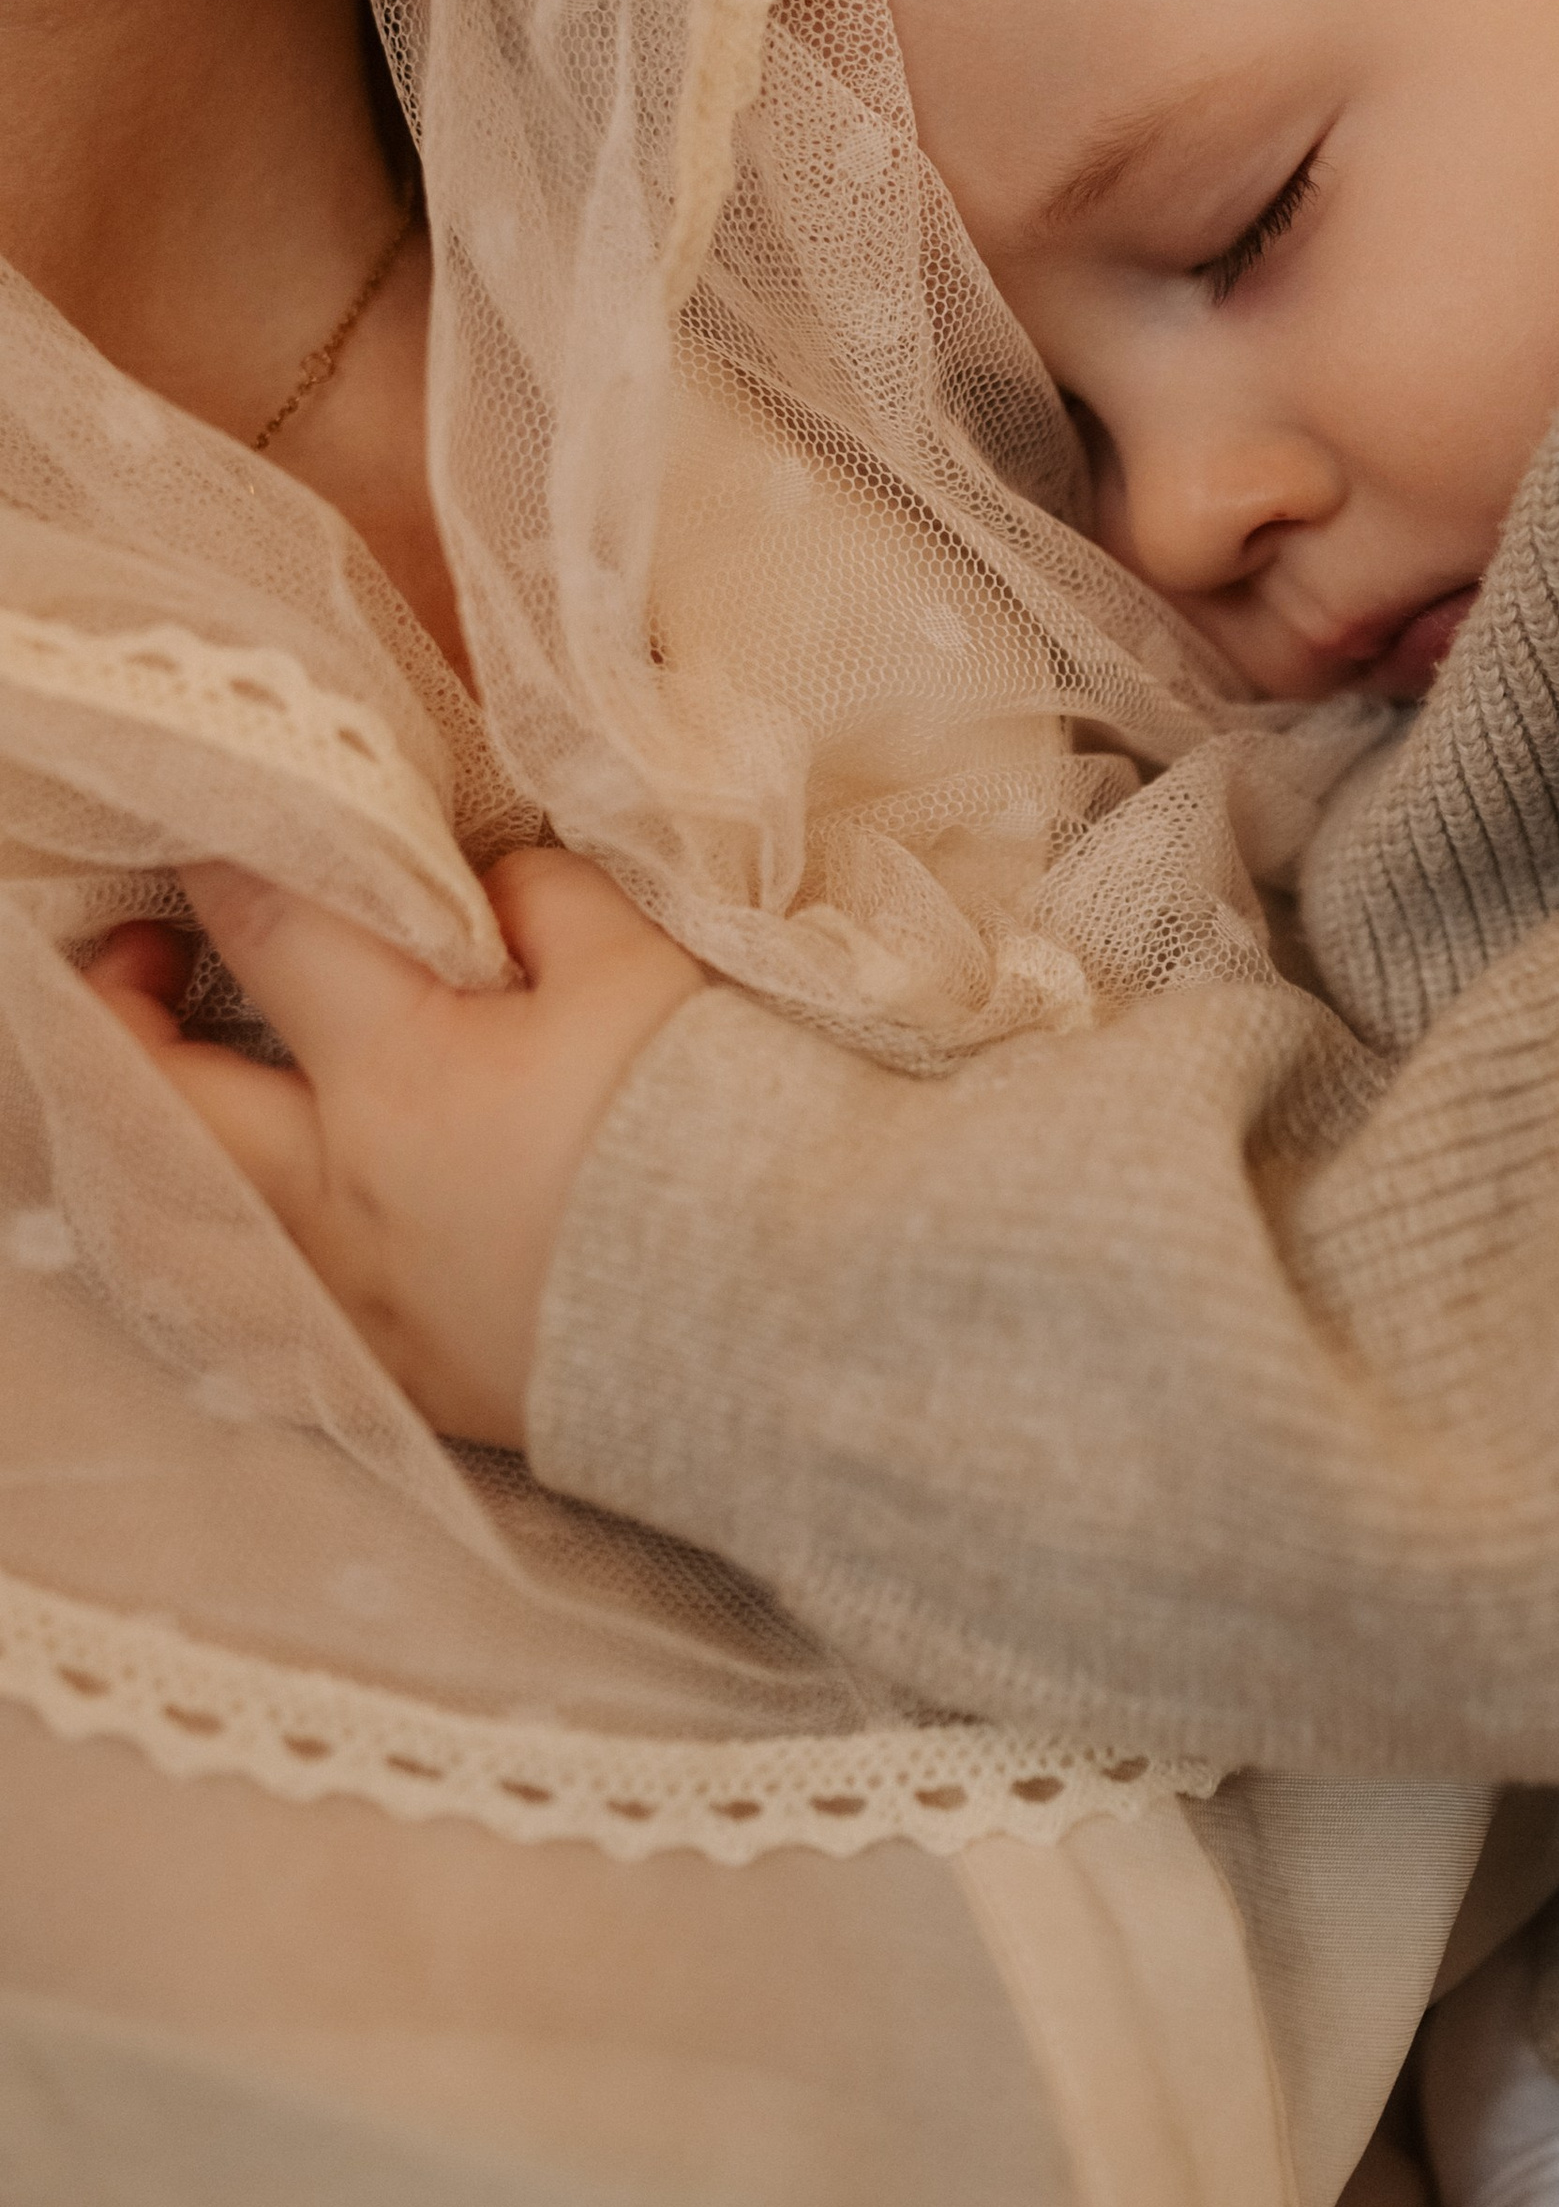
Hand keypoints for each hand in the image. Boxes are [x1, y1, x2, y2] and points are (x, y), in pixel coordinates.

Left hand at [86, 848, 707, 1449]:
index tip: (211, 828)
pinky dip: (226, 1260)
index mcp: (398, 1075)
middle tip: (141, 957)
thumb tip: (482, 886)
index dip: (224, 861)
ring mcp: (359, 1303)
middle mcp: (340, 1199)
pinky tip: (248, 1225)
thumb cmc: (714, 1123)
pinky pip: (260, 1323)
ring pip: (180, 1232)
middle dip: (122, 1011)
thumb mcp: (641, 967)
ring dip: (157, 1146)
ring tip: (182, 1095)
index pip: (267, 930)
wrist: (787, 1317)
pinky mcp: (402, 1378)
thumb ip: (540, 901)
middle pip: (163, 1099)